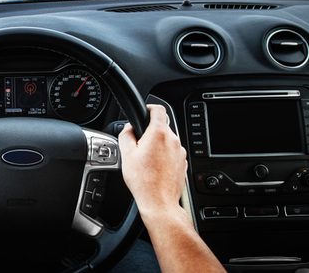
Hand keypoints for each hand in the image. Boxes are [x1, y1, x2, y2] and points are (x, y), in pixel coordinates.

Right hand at [118, 104, 187, 220]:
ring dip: (157, 145)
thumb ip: (126, 135)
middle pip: (161, 126)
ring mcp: (180, 152)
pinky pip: (172, 153)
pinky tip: (154, 168)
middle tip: (138, 144)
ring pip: (167, 140)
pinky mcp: (183, 163)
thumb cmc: (143, 181)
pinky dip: (164, 156)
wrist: (159, 202)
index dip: (149, 107)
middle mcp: (173, 140)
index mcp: (158, 133)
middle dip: (150, 132)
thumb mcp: (126, 154)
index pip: (158, 109)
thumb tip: (128, 129)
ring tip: (146, 159)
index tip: (145, 111)